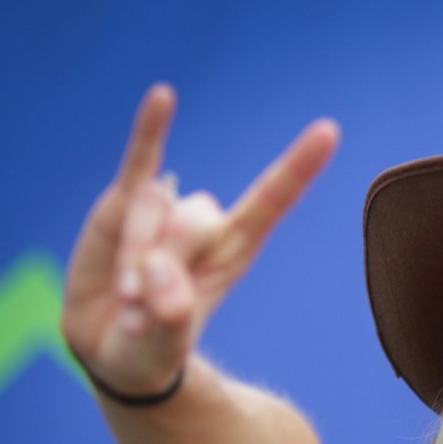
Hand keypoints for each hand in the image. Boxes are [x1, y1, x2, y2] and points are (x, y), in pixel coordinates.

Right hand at [61, 84, 339, 396]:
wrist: (113, 348)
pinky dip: (150, 130)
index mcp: (234, 252)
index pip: (272, 201)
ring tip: (127, 302)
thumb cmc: (152, 348)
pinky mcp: (123, 205)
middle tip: (145, 314)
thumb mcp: (163, 343)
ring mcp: (165, 211)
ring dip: (133, 260)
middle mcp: (206, 226)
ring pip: (153, 208)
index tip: (328, 131)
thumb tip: (157, 272)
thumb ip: (168, 311)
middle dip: (162, 268)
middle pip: (193, 220)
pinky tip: (165, 96)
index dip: (298, 168)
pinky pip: (139, 161)